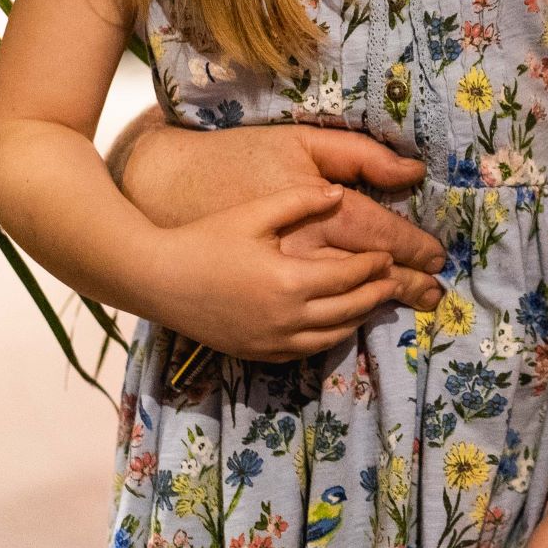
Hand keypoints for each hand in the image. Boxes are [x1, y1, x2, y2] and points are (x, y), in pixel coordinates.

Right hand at [147, 185, 416, 361]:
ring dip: (357, 318)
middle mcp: (286, 318)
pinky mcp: (257, 353)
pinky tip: (335, 322)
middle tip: (392, 280)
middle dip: (375, 293)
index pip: (350, 276)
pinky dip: (329, 336)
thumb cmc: (204, 240)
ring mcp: (271, 341)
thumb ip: (300, 200)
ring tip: (372, 300)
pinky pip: (307, 351)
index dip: (374, 266)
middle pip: (350, 309)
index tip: (388, 255)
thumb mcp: (254, 213)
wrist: (156, 279)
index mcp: (289, 281)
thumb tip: (338, 193)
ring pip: (333, 335)